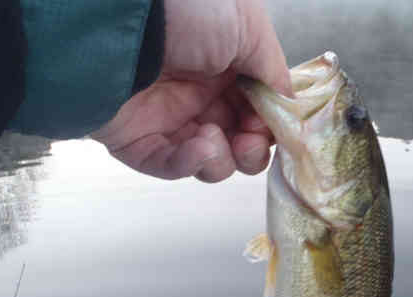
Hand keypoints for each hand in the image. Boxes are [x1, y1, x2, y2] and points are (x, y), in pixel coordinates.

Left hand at [92, 0, 290, 182]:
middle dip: (251, 150)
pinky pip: (169, 165)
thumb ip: (274, 70)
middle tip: (249, 144)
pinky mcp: (137, 139)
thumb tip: (289, 104)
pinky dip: (190, 163)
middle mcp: (198, 92)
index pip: (257, 109)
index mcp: (225, 65)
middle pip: (237, 141)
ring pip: (209, 161)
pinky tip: (199, 147)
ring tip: (211, 136)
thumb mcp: (248, 27)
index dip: (270, 125)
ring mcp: (167, 117)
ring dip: (221, 159)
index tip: (278, 130)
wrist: (123, 18)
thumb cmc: (186, 10)